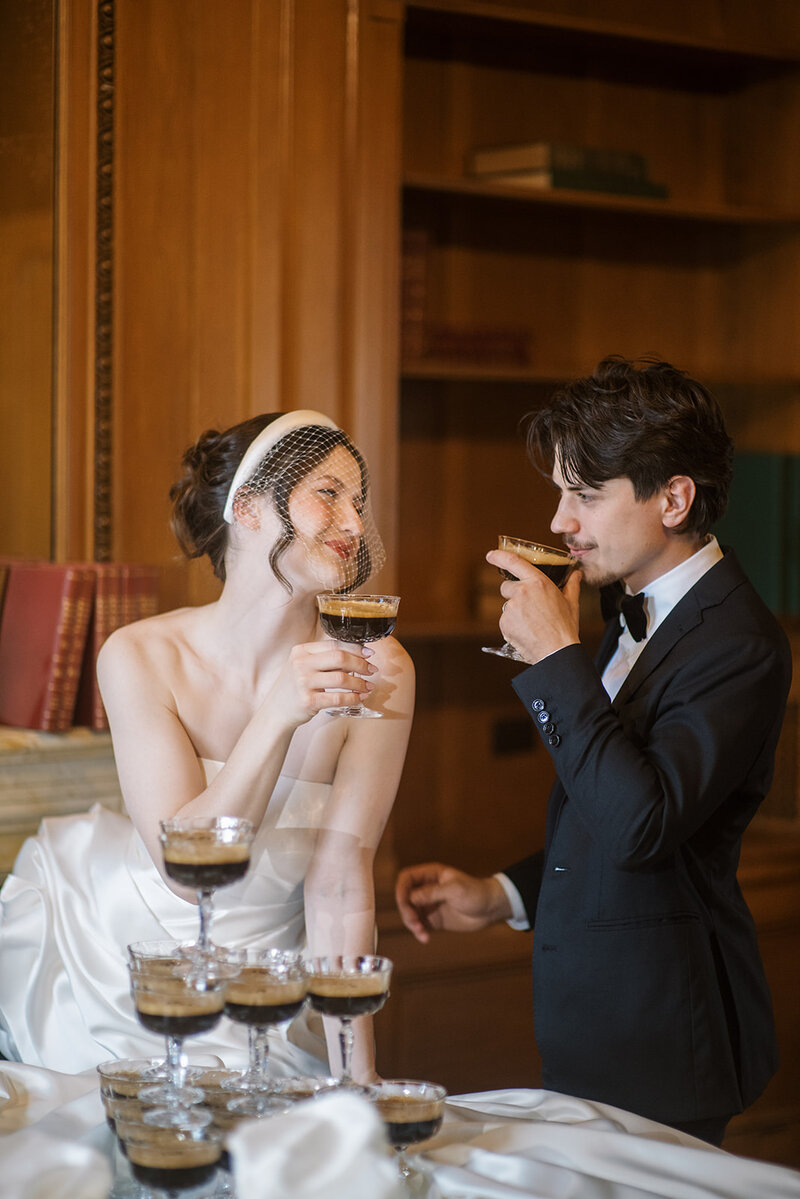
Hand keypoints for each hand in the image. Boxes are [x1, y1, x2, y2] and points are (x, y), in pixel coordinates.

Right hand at [270, 640, 376, 723]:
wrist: (276, 711)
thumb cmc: (294, 688)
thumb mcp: (302, 666)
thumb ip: (324, 659)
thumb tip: (357, 655)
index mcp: (301, 651)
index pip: (334, 644)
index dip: (355, 648)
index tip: (369, 654)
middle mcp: (300, 664)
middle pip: (340, 658)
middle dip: (361, 664)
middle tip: (372, 670)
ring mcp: (303, 682)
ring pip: (342, 678)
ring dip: (360, 683)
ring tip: (368, 686)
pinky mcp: (308, 701)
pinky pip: (338, 698)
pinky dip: (353, 698)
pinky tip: (360, 698)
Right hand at [395, 862, 511, 943]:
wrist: (491, 909)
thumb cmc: (476, 893)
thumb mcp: (456, 890)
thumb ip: (433, 892)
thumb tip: (411, 897)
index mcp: (431, 875)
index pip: (407, 878)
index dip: (401, 889)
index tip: (403, 903)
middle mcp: (427, 889)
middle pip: (405, 897)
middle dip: (406, 910)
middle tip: (415, 922)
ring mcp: (429, 904)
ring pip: (409, 913)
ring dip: (411, 924)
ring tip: (422, 933)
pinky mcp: (433, 919)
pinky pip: (419, 925)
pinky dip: (418, 932)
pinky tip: (425, 938)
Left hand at [487, 549, 581, 664]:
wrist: (556, 651)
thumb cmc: (565, 627)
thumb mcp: (571, 602)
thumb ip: (571, 584)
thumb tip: (577, 574)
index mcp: (538, 582)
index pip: (513, 562)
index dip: (499, 556)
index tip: (491, 555)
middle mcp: (522, 592)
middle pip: (506, 586)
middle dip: (514, 594)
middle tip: (529, 608)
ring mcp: (511, 607)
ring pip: (506, 605)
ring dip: (514, 611)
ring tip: (531, 623)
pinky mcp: (504, 622)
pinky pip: (505, 620)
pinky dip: (512, 625)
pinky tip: (526, 631)